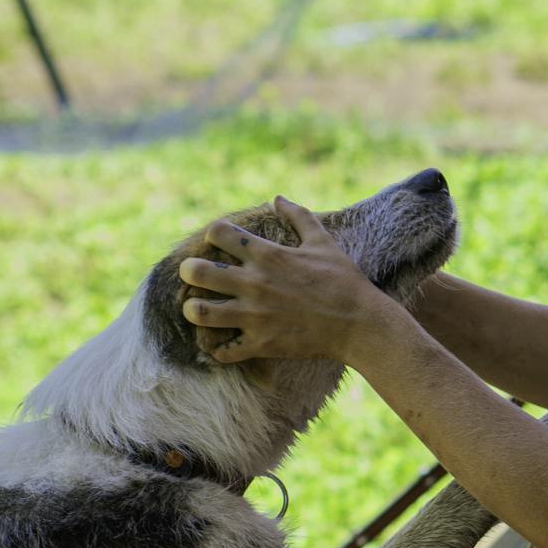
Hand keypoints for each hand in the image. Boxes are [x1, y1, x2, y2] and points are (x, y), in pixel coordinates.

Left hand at [178, 195, 387, 362]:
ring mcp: (255, 316)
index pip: (218, 232)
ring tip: (198, 309)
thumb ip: (298, 216)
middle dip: (189, 271)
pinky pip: (222, 350)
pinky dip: (216, 347)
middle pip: (197, 272)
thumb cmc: (343, 279)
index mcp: (267, 255)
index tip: (218, 242)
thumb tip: (277, 198)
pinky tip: (222, 341)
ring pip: (201, 313)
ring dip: (194, 310)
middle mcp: (255, 283)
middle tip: (194, 275)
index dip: (212, 234)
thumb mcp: (322, 241)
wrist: (359, 323)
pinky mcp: (260, 344)